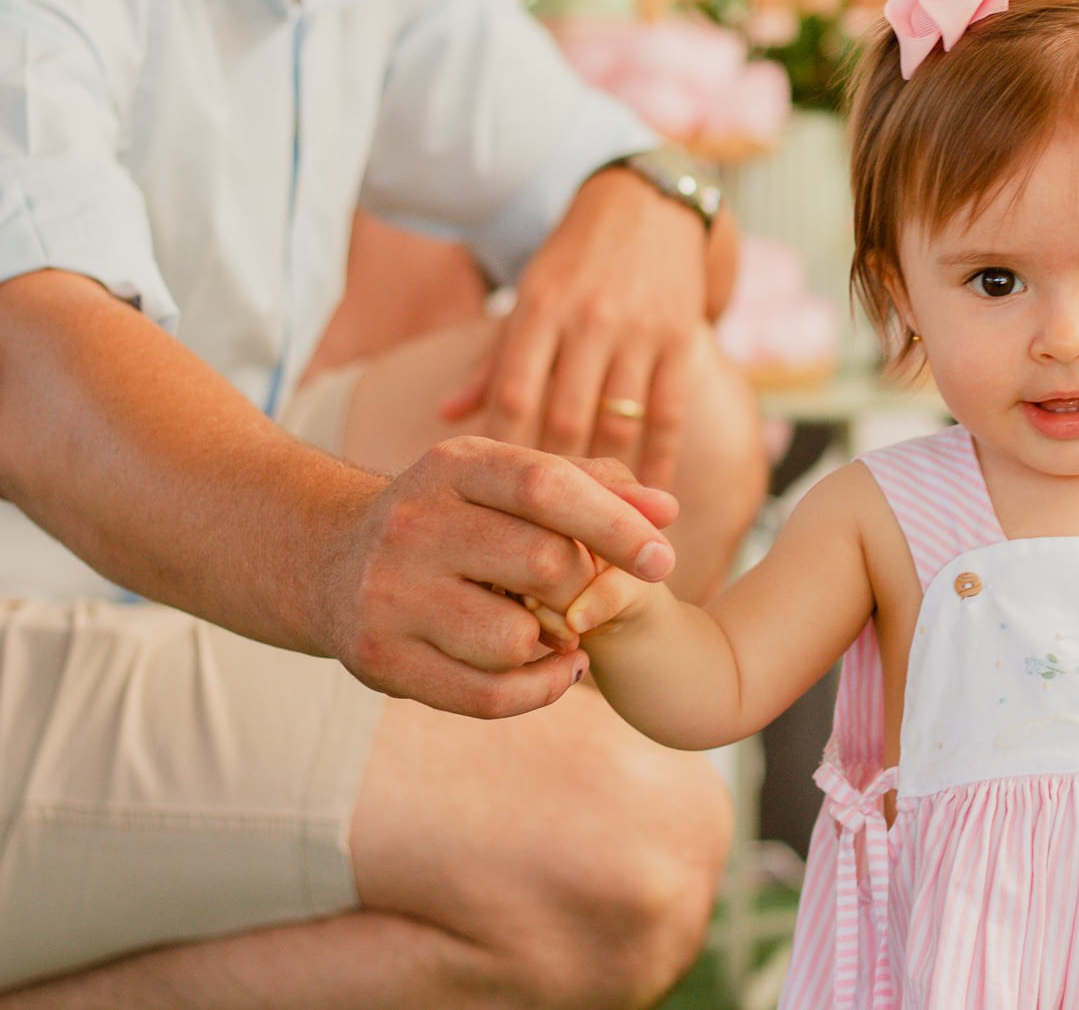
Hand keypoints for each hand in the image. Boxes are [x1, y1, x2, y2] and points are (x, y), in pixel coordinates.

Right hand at [320, 436, 680, 716]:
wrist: (328, 561)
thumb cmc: (453, 516)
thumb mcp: (507, 481)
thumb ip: (592, 486)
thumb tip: (666, 511)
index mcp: (453, 466)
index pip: (547, 486)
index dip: (616, 524)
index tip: (663, 559)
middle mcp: (412, 524)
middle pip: (542, 564)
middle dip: (584, 587)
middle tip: (589, 598)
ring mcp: (389, 595)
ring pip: (515, 639)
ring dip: (555, 643)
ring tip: (556, 631)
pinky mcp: (379, 661)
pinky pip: (485, 697)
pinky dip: (538, 691)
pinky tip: (555, 670)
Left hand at [439, 168, 715, 490]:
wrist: (648, 207)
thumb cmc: (575, 261)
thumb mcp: (529, 295)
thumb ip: (493, 359)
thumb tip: (447, 417)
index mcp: (539, 307)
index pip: (514, 394)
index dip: (504, 451)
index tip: (497, 496)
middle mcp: (588, 318)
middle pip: (565, 417)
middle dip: (553, 476)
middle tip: (542, 523)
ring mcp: (639, 330)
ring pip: (617, 421)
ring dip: (604, 477)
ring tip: (590, 521)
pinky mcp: (681, 339)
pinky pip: (668, 414)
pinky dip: (658, 460)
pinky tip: (649, 494)